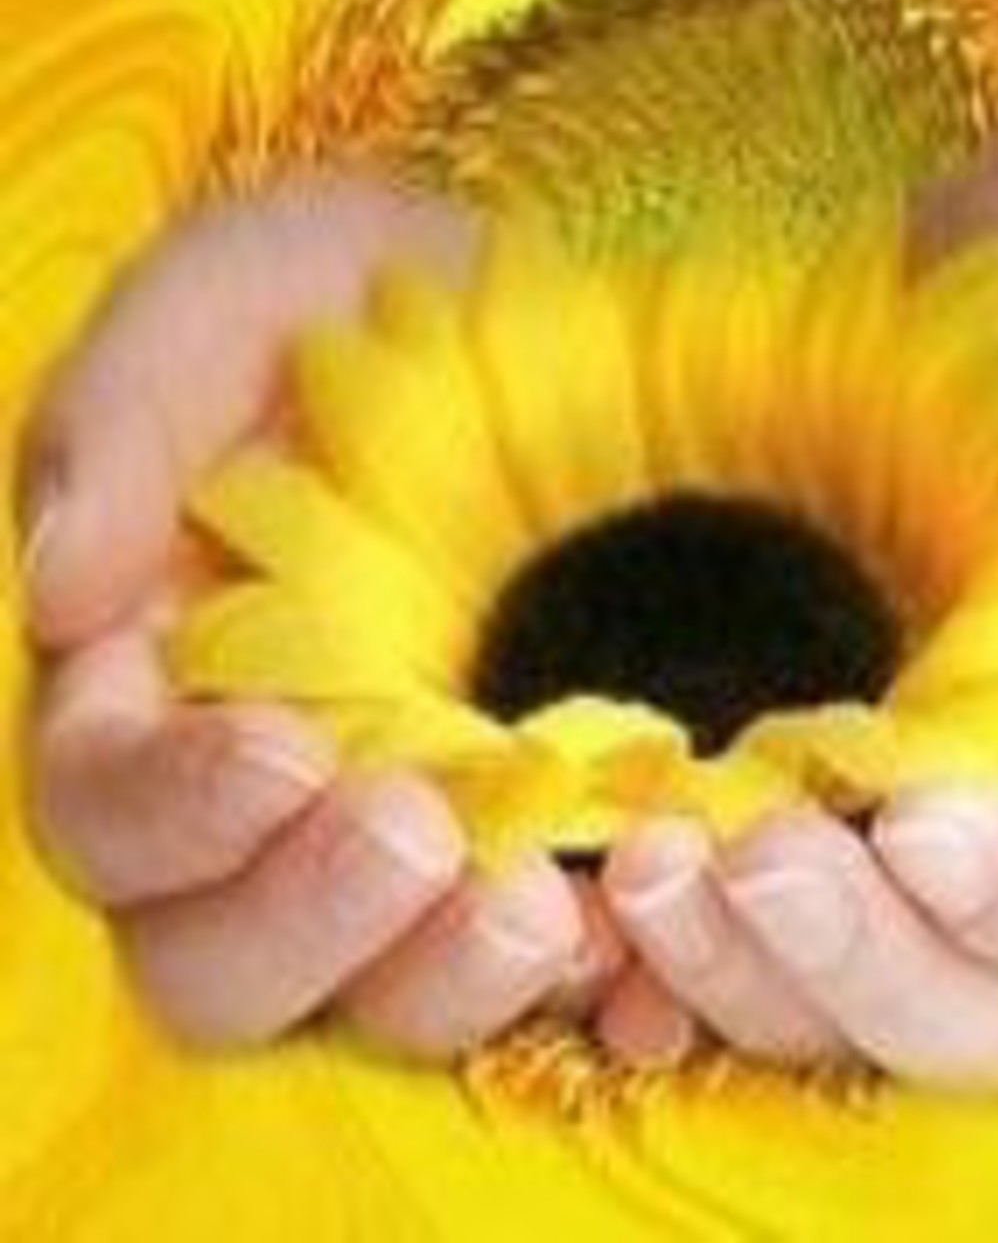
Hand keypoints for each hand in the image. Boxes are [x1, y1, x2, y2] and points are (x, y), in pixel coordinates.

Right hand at [21, 172, 652, 1057]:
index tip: (282, 752)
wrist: (557, 318)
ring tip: (547, 903)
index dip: (173, 812)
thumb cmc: (373, 302)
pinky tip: (644, 934)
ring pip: (386, 992)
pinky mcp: (546, 843)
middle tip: (418, 836)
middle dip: (309, 923)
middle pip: (223, 957)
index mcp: (165, 686)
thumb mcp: (237, 298)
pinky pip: (555, 966)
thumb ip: (121, 419)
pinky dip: (596, 977)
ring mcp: (415, 839)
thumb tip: (59, 594)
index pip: (109, 810)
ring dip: (451, 975)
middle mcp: (272, 800)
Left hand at [599, 130, 997, 1086]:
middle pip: (965, 998)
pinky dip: (650, 977)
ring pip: (824, 998)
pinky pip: (708, 950)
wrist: (891, 290)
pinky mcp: (759, 801)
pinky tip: (586, 931)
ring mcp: (867, 822)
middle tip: (743, 855)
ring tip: (638, 861)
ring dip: (732, 972)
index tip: (923, 826)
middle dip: (858, 961)